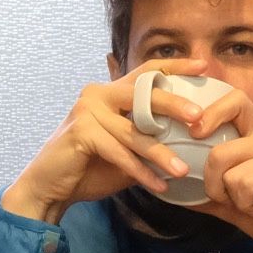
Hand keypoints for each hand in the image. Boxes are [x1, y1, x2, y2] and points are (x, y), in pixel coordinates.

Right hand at [1, 57, 212, 223]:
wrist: (50, 186)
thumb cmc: (89, 167)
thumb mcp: (125, 149)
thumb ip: (148, 138)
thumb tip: (188, 141)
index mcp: (109, 91)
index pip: (145, 72)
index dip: (175, 67)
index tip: (203, 66)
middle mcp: (97, 94)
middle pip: (143, 93)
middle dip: (174, 104)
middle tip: (199, 117)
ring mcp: (87, 111)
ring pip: (134, 131)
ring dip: (160, 154)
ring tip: (182, 170)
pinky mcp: (81, 132)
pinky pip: (119, 152)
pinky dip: (140, 171)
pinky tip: (159, 186)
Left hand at [175, 84, 252, 252]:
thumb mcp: (234, 204)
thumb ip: (209, 193)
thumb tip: (173, 190)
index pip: (234, 100)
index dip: (210, 112)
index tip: (195, 133)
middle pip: (218, 149)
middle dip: (212, 183)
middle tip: (233, 200)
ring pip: (227, 166)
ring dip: (231, 197)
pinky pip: (244, 182)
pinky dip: (246, 204)